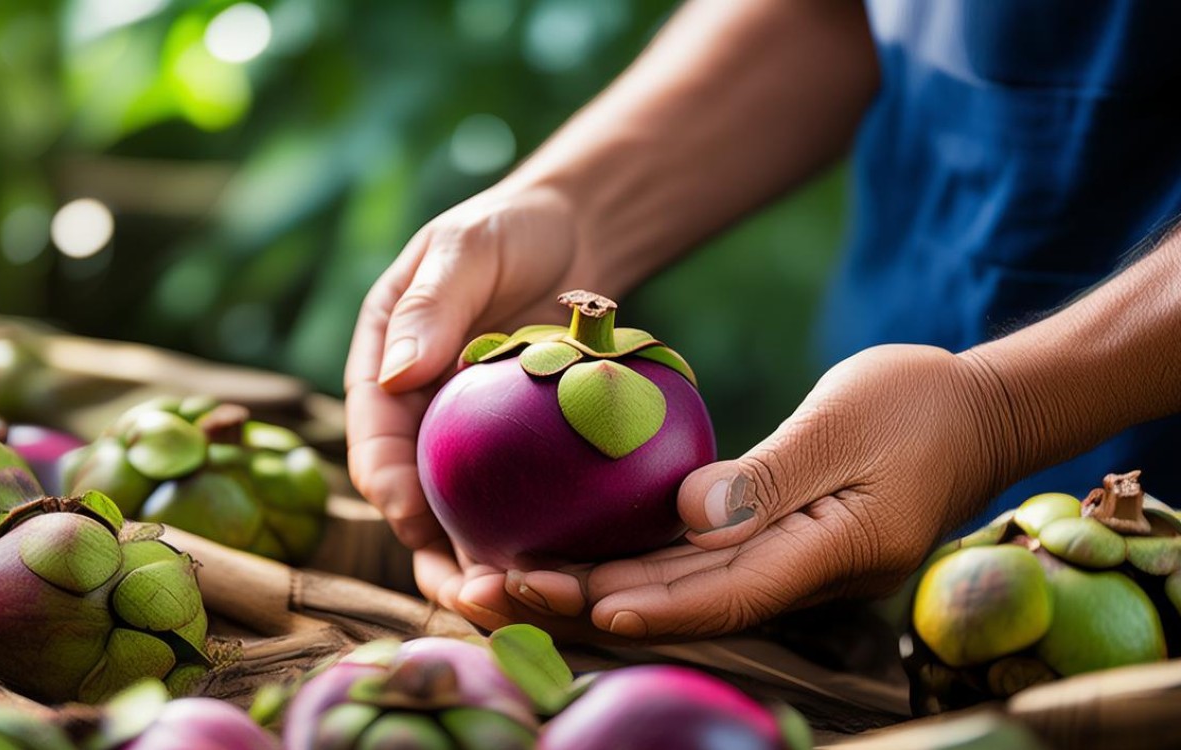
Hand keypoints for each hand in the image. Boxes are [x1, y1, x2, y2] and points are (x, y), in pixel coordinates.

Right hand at [344, 182, 599, 603]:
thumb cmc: (509, 228)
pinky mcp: (522, 458)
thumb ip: (433, 303)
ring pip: (469, 523)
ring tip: (532, 597)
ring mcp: (471, 446)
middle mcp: (420, 422)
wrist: (572, 233)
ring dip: (493, 567)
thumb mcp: (466, 248)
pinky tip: (577, 569)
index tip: (412, 519)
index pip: (373, 444)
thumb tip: (396, 373)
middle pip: (417, 506)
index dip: (387, 487)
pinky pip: (526, 508)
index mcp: (384, 375)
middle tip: (483, 589)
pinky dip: (543, 541)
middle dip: (440, 559)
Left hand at [452, 344, 1014, 639]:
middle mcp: (799, 579)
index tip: (572, 598)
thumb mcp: (847, 425)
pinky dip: (628, 568)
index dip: (647, 604)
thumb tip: (688, 515)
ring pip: (675, 593)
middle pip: (680, 606)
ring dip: (591, 591)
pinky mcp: (769, 544)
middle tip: (493, 591)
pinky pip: (688, 567)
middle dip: (584, 605)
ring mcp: (784, 568)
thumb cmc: (918, 405)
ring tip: (506, 582)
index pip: (723, 594)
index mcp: (829, 556)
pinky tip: (570, 560)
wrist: (975, 414)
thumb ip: (770, 476)